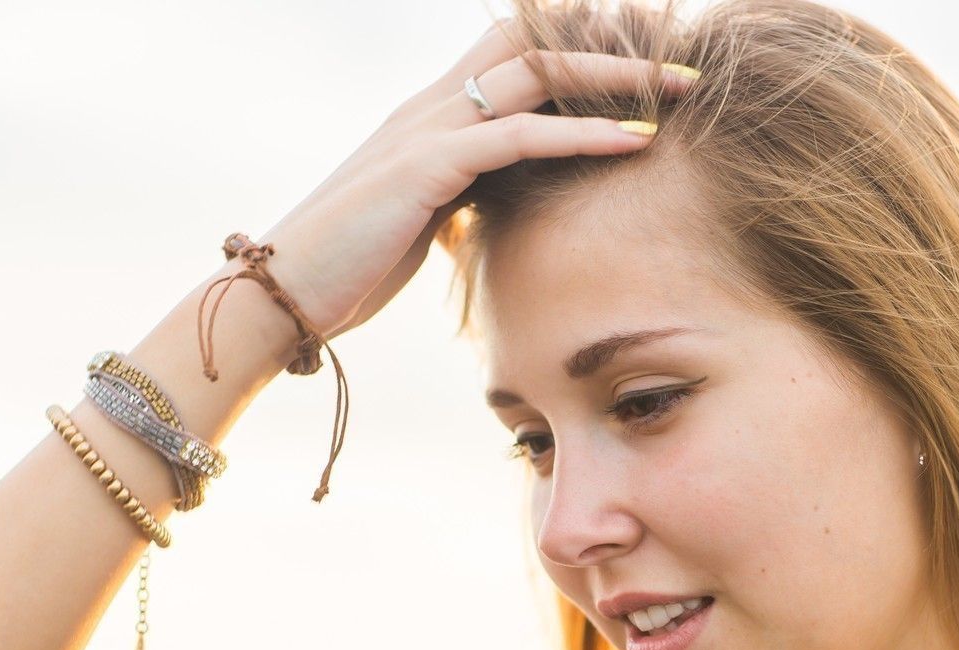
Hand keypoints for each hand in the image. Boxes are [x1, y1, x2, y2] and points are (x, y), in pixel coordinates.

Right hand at [247, 20, 698, 340]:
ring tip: (682, 89)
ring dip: (617, 77)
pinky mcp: (426, 168)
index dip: (576, 46)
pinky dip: (585, 134)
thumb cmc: (346, 272)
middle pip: (532, 43)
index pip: (511, 52)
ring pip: (536, 74)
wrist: (276, 298)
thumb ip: (457, 200)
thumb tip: (492, 210)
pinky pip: (521, 135)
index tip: (642, 63)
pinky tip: (638, 140)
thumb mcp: (418, 225)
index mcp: (430, 117)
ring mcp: (427, 130)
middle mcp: (430, 107)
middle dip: (609, 44)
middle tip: (678, 59)